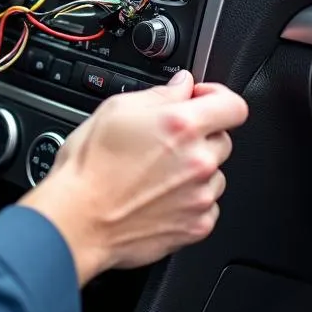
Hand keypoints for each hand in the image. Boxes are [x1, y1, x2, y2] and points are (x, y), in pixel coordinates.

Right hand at [20, 70, 247, 284]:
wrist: (78, 220)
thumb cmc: (89, 167)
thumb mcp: (115, 110)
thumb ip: (160, 94)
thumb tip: (182, 86)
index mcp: (181, 126)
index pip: (233, 105)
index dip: (218, 98)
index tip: (201, 102)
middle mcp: (198, 161)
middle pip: (222, 139)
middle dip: (199, 136)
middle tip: (164, 141)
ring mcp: (200, 196)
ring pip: (214, 174)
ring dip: (194, 169)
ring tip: (156, 173)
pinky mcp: (197, 225)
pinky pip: (206, 205)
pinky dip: (188, 199)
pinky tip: (158, 196)